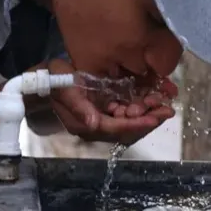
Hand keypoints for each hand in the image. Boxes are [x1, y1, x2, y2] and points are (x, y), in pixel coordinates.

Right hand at [46, 59, 175, 144]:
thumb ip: (77, 105)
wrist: (43, 80)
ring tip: (164, 105)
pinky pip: (126, 115)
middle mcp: (95, 126)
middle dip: (149, 121)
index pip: (117, 129)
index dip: (137, 124)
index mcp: (86, 124)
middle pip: (127, 131)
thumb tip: (93, 124)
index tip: (155, 117)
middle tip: (168, 110)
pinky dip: (141, 109)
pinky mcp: (104, 111)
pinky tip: (152, 99)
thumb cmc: (52, 80)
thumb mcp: (62, 87)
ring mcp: (100, 119)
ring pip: (130, 124)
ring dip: (148, 115)